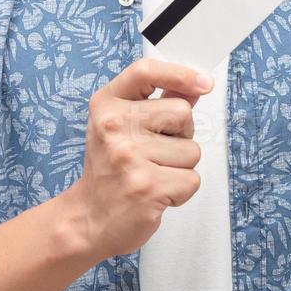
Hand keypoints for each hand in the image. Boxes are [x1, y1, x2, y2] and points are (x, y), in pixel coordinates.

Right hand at [64, 57, 213, 260]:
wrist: (88, 219)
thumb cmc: (109, 170)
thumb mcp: (122, 127)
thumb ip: (157, 103)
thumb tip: (195, 86)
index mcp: (106, 105)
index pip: (145, 72)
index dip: (179, 73)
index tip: (202, 83)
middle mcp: (113, 126)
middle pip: (182, 112)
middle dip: (182, 133)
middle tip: (157, 151)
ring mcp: (129, 156)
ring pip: (192, 150)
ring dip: (181, 166)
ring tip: (153, 174)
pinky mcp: (147, 187)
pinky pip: (192, 179)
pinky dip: (181, 190)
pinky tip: (157, 192)